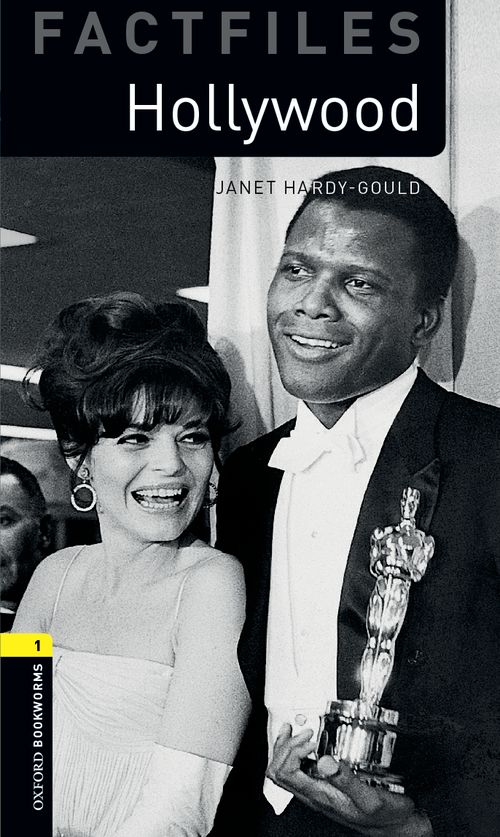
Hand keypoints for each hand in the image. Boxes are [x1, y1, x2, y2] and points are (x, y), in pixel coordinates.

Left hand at [266, 724, 432, 836]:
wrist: (397, 826)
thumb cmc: (386, 815)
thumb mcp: (370, 798)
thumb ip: (347, 780)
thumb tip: (324, 761)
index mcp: (319, 796)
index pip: (283, 773)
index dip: (290, 751)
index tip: (310, 740)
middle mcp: (313, 794)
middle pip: (277, 770)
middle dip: (284, 745)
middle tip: (302, 731)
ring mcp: (317, 791)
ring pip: (284, 770)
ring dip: (287, 747)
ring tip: (297, 730)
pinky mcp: (325, 787)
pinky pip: (298, 769)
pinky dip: (297, 751)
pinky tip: (309, 742)